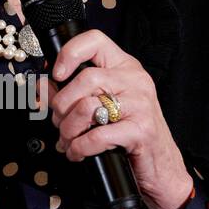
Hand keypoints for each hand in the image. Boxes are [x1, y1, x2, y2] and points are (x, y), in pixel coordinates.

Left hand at [48, 29, 193, 208]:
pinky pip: (97, 135)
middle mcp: (135, 81)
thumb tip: (45, 87)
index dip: (70, 53)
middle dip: (62, 105)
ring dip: (68, 129)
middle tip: (59, 122)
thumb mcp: (106, 106)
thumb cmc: (131, 135)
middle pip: (85, 78)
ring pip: (86, 106)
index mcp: (125, 68)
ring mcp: (140, 105)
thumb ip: (76, 93)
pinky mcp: (140, 130)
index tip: (58, 74)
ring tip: (68, 140)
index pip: (95, 40)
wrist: (163, 168)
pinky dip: (80, 147)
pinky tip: (78, 152)